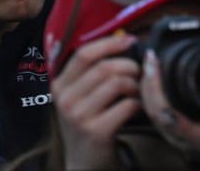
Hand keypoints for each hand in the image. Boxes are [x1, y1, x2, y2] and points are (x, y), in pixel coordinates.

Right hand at [51, 33, 142, 169]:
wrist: (84, 163)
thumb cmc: (89, 123)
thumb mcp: (81, 96)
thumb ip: (94, 72)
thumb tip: (125, 40)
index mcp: (60, 86)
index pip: (84, 53)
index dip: (111, 43)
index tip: (131, 41)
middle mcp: (65, 100)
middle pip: (105, 67)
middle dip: (130, 66)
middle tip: (139, 74)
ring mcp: (78, 116)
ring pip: (118, 83)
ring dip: (136, 85)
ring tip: (137, 93)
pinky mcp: (96, 131)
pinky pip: (127, 105)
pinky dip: (139, 103)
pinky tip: (137, 108)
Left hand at [141, 41, 199, 165]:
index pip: (174, 119)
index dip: (161, 96)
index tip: (158, 73)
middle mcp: (182, 138)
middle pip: (157, 113)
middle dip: (150, 85)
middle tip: (152, 59)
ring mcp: (171, 135)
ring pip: (150, 112)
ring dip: (146, 86)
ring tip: (149, 63)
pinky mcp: (166, 130)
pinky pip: (151, 111)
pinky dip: (147, 92)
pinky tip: (148, 76)